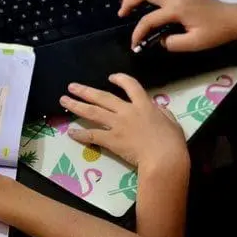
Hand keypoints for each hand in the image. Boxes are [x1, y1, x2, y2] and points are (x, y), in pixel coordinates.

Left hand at [60, 74, 187, 168]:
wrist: (164, 158)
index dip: (120, 79)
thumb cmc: (172, 142)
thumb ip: (163, 113)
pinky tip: (70, 132)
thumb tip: (157, 108)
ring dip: (76, 105)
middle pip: (102, 97)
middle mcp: (127, 111)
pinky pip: (92, 135)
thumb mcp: (172, 122)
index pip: (130, 85)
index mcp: (144, 105)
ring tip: (64, 100)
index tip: (111, 77)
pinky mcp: (111, 140)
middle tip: (71, 86)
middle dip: (85, 91)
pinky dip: (80, 134)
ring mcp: (117, 125)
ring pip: (92, 112)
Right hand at [120, 0, 236, 50]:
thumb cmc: (216, 32)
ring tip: (125, 0)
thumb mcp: (195, 43)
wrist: (234, 18)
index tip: (134, 45)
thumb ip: (173, 43)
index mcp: (177, 9)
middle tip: (121, 13)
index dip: (138, 32)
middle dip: (130, 1)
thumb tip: (160, 40)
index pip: (150, 19)